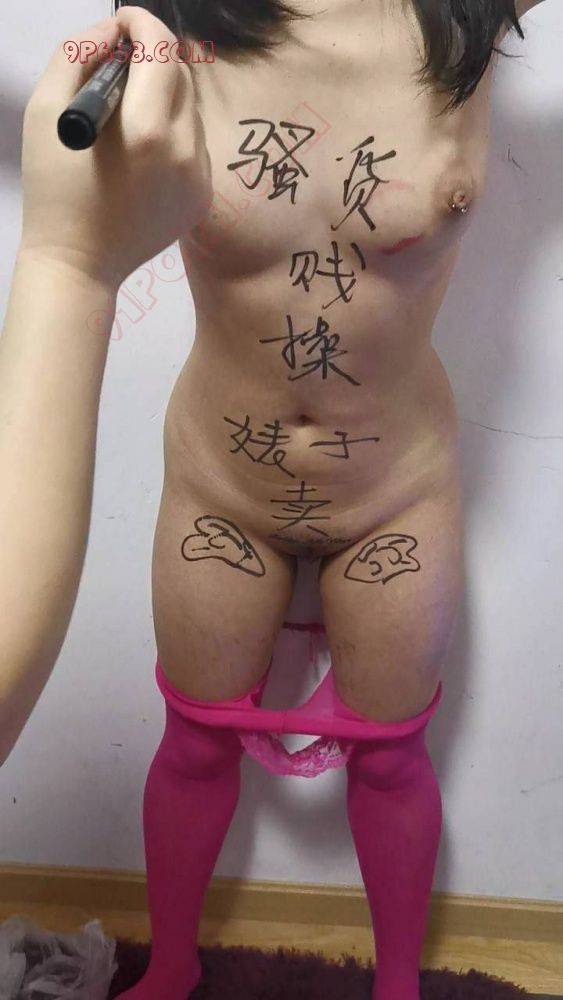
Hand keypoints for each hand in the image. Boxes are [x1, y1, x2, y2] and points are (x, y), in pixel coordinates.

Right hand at [19, 5, 210, 289]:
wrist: (79, 265)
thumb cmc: (53, 190)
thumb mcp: (46, 110)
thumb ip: (79, 55)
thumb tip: (114, 30)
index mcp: (148, 129)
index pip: (161, 47)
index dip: (140, 23)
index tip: (122, 25)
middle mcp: (186, 150)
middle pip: (181, 73)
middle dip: (152, 56)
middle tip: (120, 63)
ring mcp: (199, 177)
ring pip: (191, 108)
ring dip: (163, 96)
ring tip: (127, 115)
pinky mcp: (203, 196)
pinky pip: (195, 144)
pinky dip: (173, 133)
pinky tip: (142, 152)